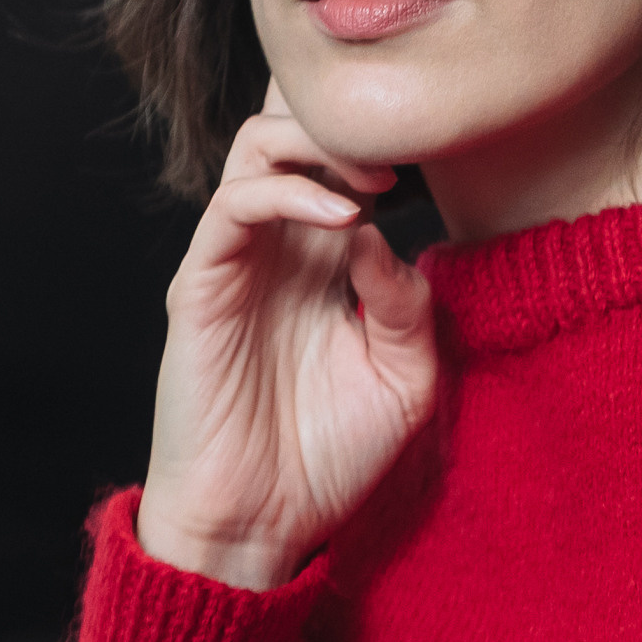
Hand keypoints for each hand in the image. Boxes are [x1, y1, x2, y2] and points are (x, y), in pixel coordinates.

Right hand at [134, 83, 437, 590]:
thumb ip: (408, 302)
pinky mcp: (201, 282)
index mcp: (326, 258)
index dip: (384, 134)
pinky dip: (289, 194)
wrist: (260, 524)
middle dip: (348, 117)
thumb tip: (387, 232)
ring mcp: (237, 258)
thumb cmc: (328, 457)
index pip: (341, 159)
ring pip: (256, 144)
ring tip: (375, 178)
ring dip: (318, 141)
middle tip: (403, 148)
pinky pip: (235, 205)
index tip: (440, 149)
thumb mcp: (404, 379)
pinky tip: (344, 220)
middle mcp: (280, 244)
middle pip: (294, 124)